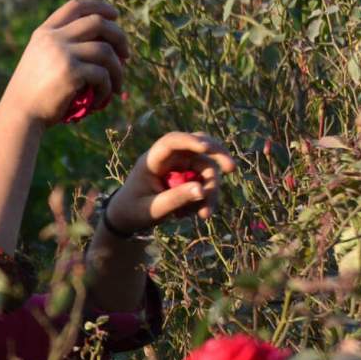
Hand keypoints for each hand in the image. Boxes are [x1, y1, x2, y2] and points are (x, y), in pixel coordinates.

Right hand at [1, 0, 129, 126]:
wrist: (20, 114)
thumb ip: (63, 47)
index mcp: (45, 32)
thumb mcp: (42, 60)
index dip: (98, 6)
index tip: (114, 15)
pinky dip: (107, 89)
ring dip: (118, 69)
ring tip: (118, 86)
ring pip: (105, 50)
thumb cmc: (34, 93)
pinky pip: (102, 75)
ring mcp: (62, 53)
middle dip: (118, 36)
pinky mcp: (71, 73)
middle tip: (126, 55)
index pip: (75, 7)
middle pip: (97, 22)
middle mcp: (53, 38)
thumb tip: (105, 45)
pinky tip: (101, 100)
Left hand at [106, 132, 235, 234]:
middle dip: (216, 155)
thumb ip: (175, 199)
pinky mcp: (188, 178)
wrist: (128, 218)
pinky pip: (205, 183)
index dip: (189, 140)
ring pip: (206, 168)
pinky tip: (199, 214)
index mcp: (152, 161)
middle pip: (197, 146)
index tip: (206, 148)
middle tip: (232, 169)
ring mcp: (180, 168)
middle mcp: (169, 160)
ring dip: (212, 190)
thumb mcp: (153, 209)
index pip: (171, 142)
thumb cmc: (134, 212)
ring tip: (205, 215)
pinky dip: (207, 197)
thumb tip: (202, 190)